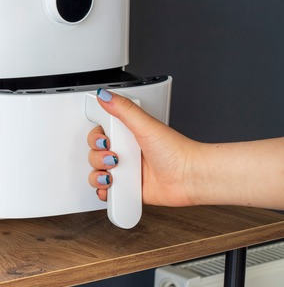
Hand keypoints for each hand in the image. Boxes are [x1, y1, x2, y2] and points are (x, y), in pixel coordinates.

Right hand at [86, 89, 196, 206]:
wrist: (191, 178)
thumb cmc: (177, 151)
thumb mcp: (146, 125)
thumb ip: (123, 109)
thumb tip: (104, 94)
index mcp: (128, 134)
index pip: (100, 134)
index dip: (96, 138)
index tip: (105, 140)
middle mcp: (126, 152)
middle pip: (95, 154)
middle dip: (98, 157)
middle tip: (113, 157)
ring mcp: (127, 171)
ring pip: (97, 173)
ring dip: (98, 175)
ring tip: (113, 174)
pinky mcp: (129, 189)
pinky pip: (108, 191)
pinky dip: (104, 191)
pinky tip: (111, 187)